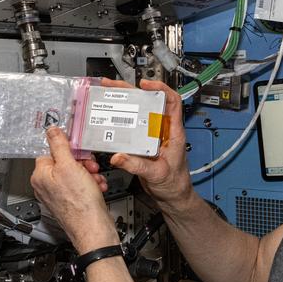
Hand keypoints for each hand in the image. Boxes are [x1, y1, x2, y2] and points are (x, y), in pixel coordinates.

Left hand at [31, 126, 118, 253]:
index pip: (51, 151)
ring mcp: (58, 195)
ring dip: (89, 174)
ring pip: (75, 174)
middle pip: (64, 162)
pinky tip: (97, 187)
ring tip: (95, 179)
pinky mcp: (70, 202)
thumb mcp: (69, 165)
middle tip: (90, 166)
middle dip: (82, 163)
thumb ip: (59, 145)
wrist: (94, 229)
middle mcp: (45, 186)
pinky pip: (80, 186)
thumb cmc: (80, 203)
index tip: (79, 151)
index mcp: (40, 175)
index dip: (68, 150)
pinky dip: (91, 184)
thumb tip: (51, 130)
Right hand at [99, 78, 193, 205]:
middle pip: (149, 102)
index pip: (172, 101)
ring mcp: (151, 136)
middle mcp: (162, 130)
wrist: (172, 197)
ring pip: (139, 112)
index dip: (160, 88)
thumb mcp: (157, 174)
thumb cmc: (174, 184)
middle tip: (113, 85)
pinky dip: (120, 120)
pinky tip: (108, 117)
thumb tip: (119, 157)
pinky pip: (131, 127)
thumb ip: (137, 166)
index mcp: (173, 132)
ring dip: (124, 103)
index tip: (145, 84)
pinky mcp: (142, 143)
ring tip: (108, 95)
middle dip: (131, 91)